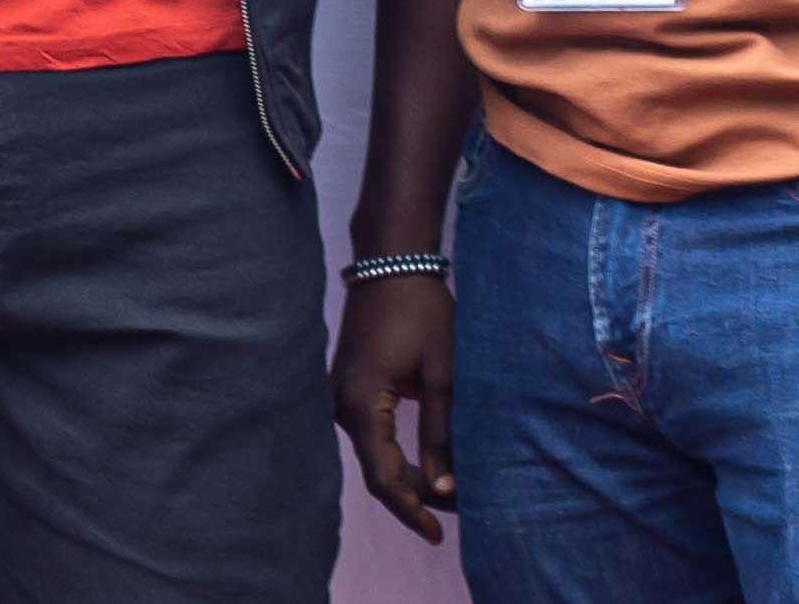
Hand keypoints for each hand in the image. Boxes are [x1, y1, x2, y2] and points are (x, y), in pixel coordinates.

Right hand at [331, 271, 458, 541]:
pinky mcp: (349, 385)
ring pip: (373, 452)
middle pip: (376, 469)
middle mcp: (341, 404)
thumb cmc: (422, 314)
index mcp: (361, 404)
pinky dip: (397, 453)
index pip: (383, 477)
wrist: (392, 263)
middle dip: (415, 496)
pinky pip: (370, 432)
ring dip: (407, 475)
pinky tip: (426, 462)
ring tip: (448, 492)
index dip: (411, 510)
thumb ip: (439, 434)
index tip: (439, 534)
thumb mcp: (441, 376)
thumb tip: (443, 489)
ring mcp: (340, 394)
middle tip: (458, 513)